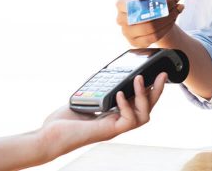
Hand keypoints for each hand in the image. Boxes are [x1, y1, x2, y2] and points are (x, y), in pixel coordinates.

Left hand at [40, 72, 166, 160]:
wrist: (48, 137)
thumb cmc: (62, 121)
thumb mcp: (85, 98)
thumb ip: (99, 90)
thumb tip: (110, 76)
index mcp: (114, 115)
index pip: (139, 102)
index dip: (149, 89)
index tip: (154, 74)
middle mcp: (118, 122)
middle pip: (148, 108)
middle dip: (157, 91)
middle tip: (163, 74)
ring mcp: (115, 128)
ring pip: (144, 115)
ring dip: (144, 96)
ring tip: (139, 79)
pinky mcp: (109, 132)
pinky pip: (128, 120)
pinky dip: (127, 105)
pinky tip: (120, 94)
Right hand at [116, 0, 183, 46]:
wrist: (156, 15)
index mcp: (122, 3)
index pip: (131, 5)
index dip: (148, 4)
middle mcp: (121, 19)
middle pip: (143, 18)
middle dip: (163, 10)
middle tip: (176, 4)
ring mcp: (127, 32)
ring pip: (150, 29)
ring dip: (167, 19)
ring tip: (177, 10)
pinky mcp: (135, 43)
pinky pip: (154, 37)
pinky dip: (166, 28)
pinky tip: (171, 21)